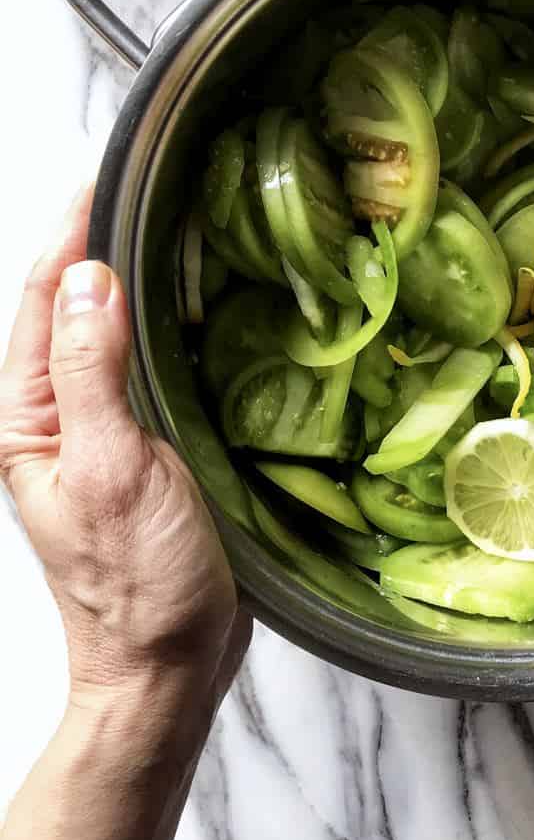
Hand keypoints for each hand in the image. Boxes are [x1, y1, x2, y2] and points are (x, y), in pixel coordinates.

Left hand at [0, 186, 248, 731]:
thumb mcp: (110, 468)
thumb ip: (91, 372)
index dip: (67, 236)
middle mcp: (60, 418)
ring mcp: (104, 432)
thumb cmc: (136, 579)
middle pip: (69, 311)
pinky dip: (166, 327)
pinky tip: (197, 308)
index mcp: (30, 420)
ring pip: (111, 336)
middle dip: (95, 243)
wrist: (166, 661)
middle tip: (142, 184)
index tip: (102, 178)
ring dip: (131, 280)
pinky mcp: (148, 447)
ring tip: (168, 227)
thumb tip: (87, 278)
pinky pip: (149, 369)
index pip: (40, 304)